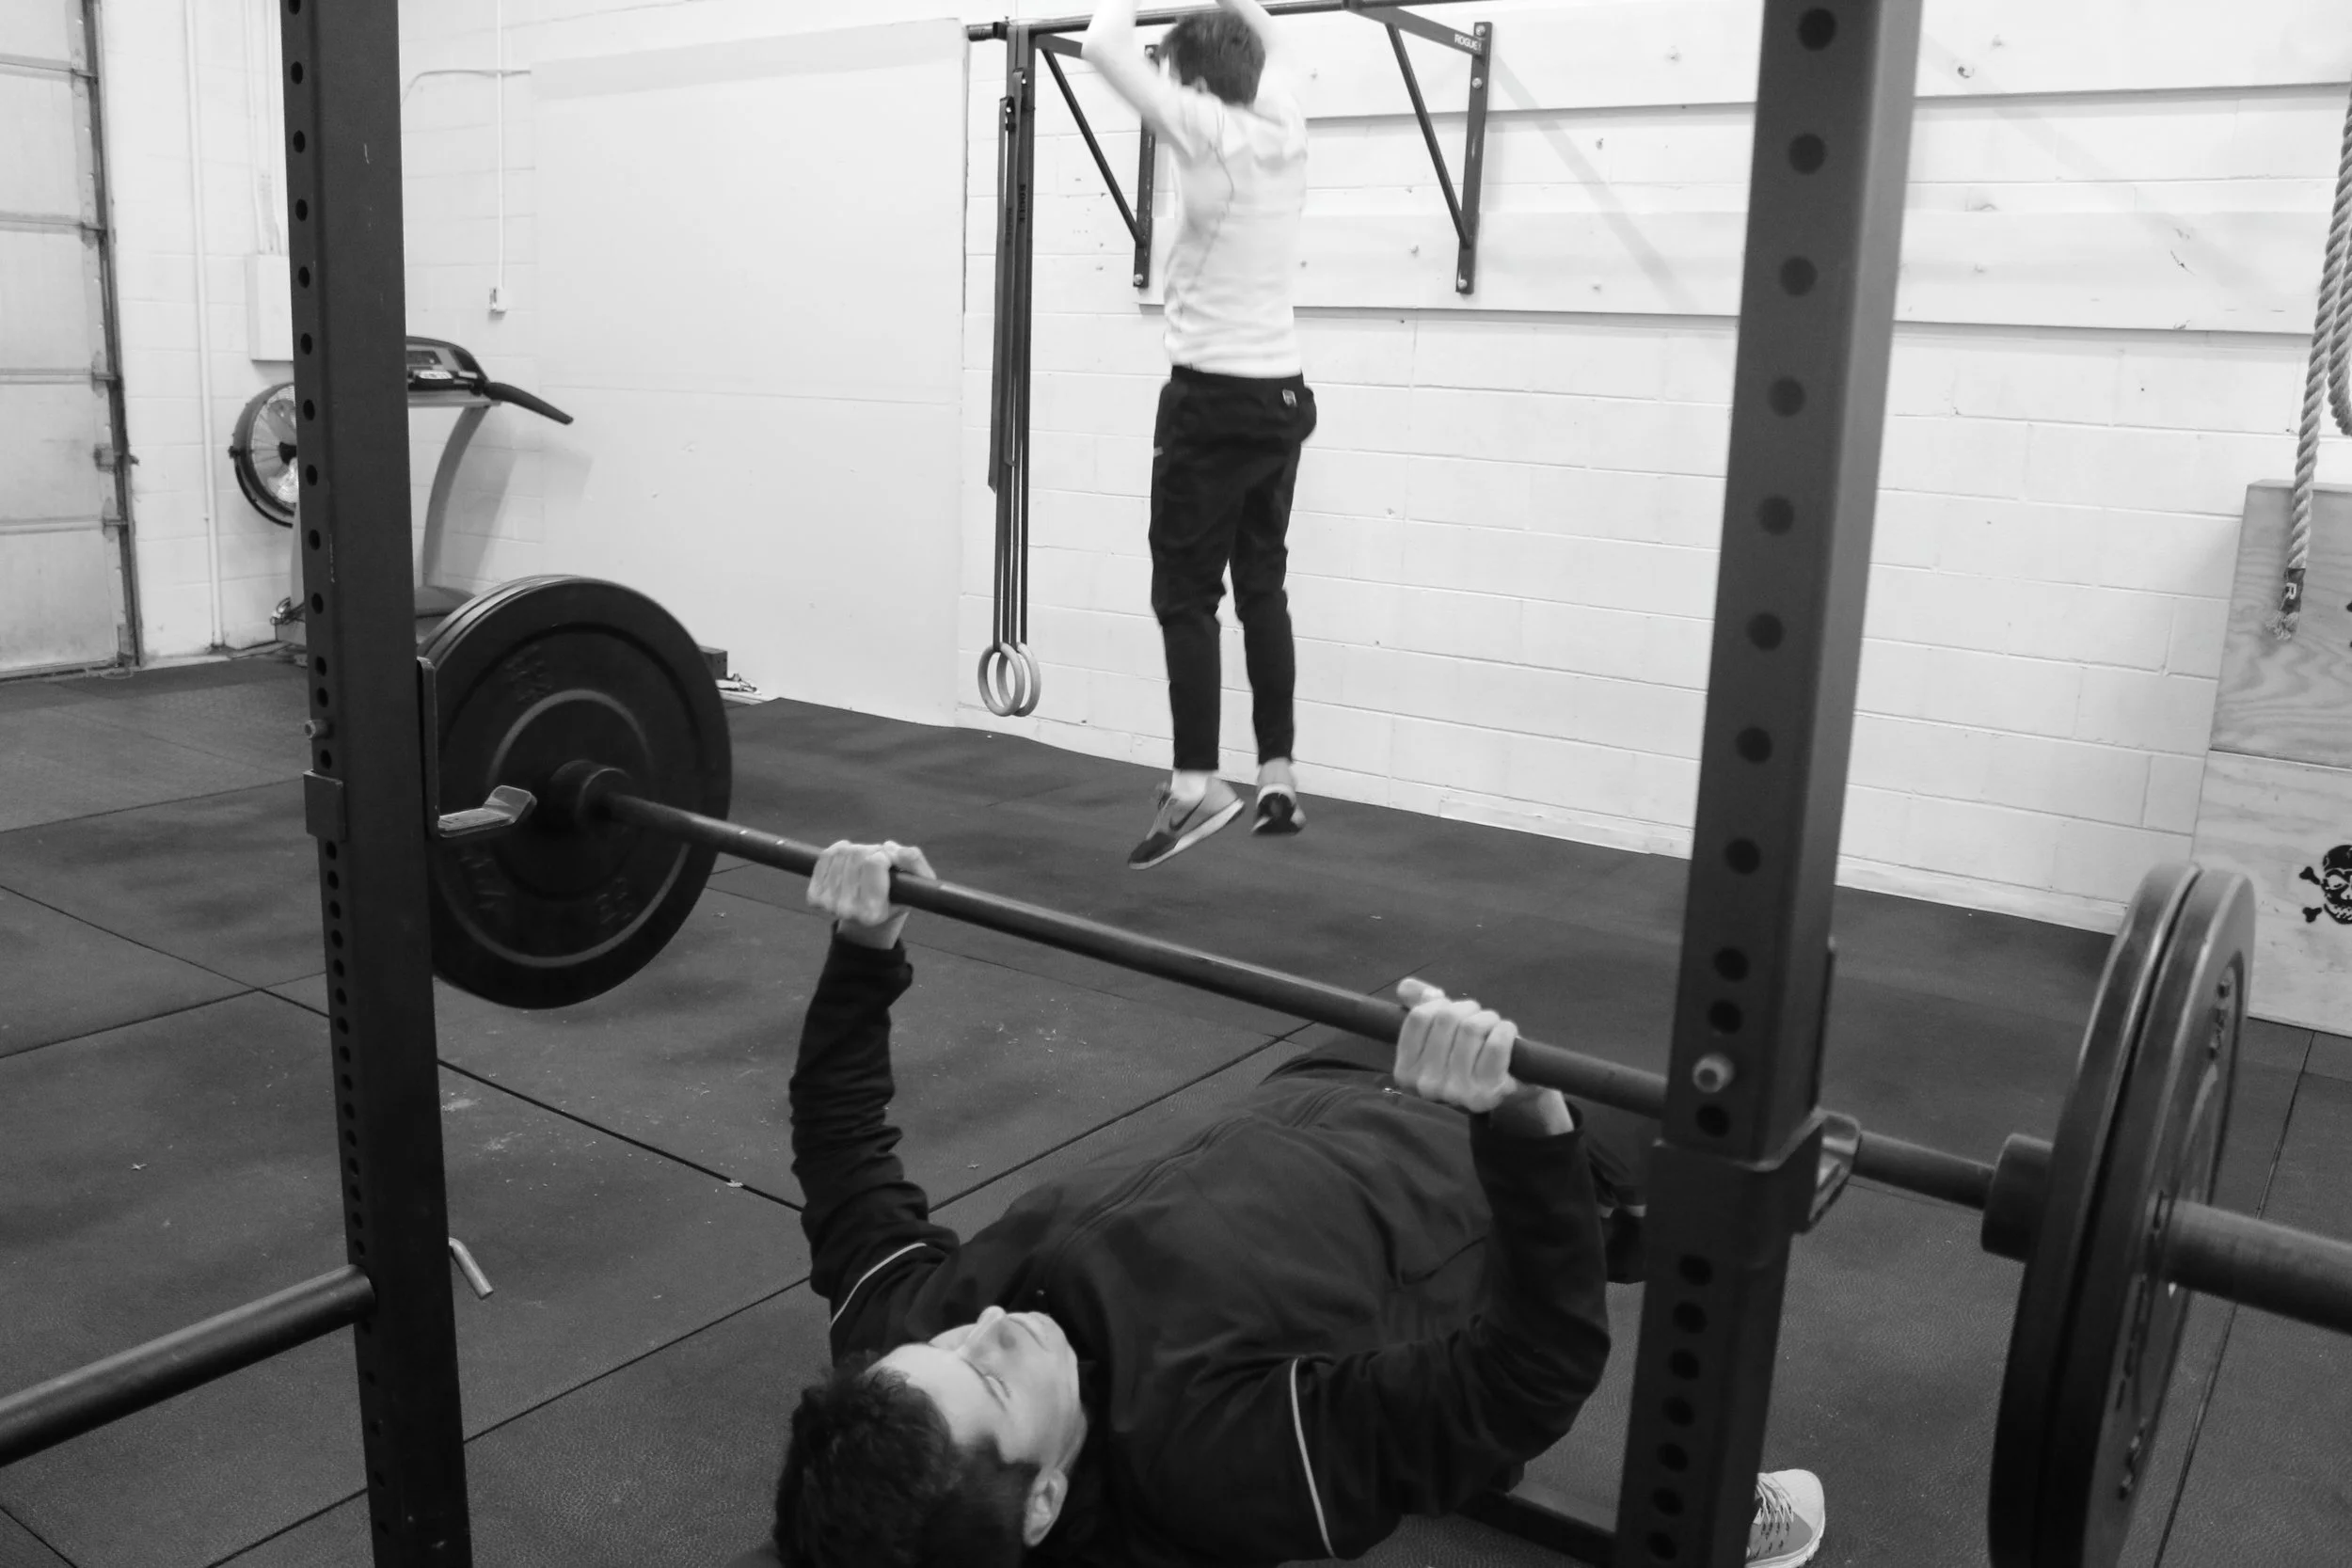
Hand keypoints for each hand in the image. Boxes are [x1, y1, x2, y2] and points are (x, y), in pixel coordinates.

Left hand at [807, 841, 935, 949]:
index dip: (887, 856)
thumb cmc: (898, 896)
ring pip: (842, 852)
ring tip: (866, 865)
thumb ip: (913, 862)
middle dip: (872, 851)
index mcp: (873, 913)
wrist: (871, 917)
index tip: (892, 864)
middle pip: (858, 854)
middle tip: (879, 864)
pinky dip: (839, 850)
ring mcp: (828, 904)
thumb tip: (889, 848)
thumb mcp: (917, 881)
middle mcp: (847, 911)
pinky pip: (826, 856)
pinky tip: (849, 860)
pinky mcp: (815, 897)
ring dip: (857, 851)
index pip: (875, 862)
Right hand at [1393, 979, 1573, 1134]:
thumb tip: (1406, 987)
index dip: (1440, 1003)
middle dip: (1468, 1008)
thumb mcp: (1436, 1038)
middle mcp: (1426, 1084)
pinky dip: (1504, 1030)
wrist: (1497, 1095)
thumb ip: (1419, 1007)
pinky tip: (1506, 1033)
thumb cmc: (1463, 1062)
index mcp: (1406, 1071)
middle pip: (1447, 1018)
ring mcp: (1454, 1091)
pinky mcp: (1485, 1093)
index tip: (1452, 1008)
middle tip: (1478, 1015)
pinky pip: (1495, 1045)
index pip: (1419, 1017)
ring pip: (1472, 1028)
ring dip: (1488, 1018)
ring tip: (1493, 1025)